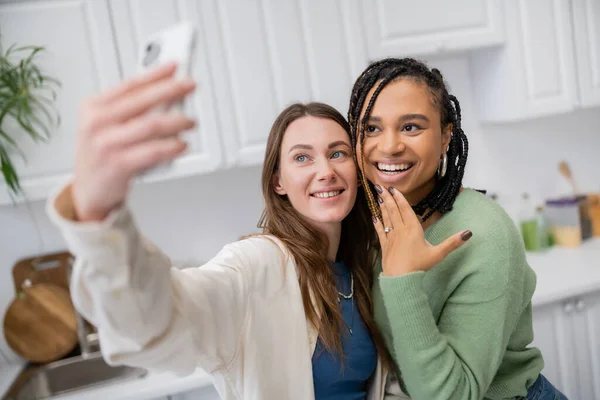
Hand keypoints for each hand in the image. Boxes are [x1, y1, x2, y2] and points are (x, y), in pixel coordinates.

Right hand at [72, 62, 195, 221]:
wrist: (88, 192)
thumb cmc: (101, 156)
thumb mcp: (106, 126)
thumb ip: (130, 110)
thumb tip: (166, 95)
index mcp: (93, 108)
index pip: (129, 85)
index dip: (154, 74)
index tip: (174, 67)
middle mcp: (97, 123)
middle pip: (143, 101)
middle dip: (171, 90)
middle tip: (190, 86)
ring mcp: (106, 144)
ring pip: (152, 125)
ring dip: (177, 121)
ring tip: (190, 121)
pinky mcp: (118, 165)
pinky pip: (153, 151)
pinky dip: (172, 146)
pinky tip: (182, 144)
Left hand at [373, 185, 471, 275]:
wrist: (401, 279)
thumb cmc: (420, 266)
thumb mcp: (438, 254)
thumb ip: (453, 242)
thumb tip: (469, 233)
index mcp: (413, 229)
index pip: (405, 209)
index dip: (399, 198)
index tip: (392, 189)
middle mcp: (401, 230)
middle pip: (393, 211)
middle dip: (387, 198)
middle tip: (380, 187)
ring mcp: (391, 238)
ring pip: (386, 219)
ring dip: (382, 208)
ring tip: (378, 198)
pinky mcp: (385, 246)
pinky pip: (380, 232)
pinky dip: (377, 224)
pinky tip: (374, 218)